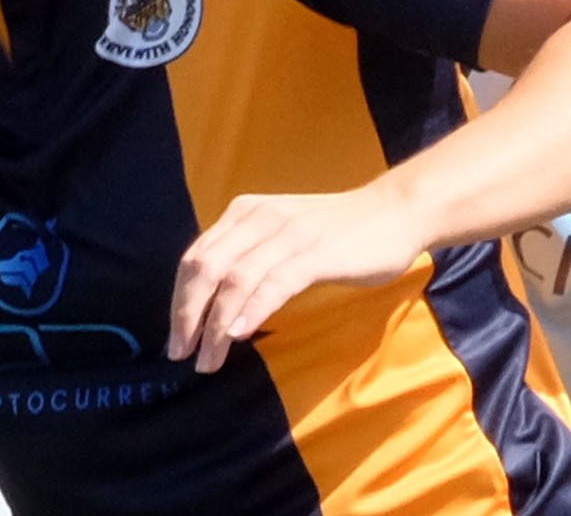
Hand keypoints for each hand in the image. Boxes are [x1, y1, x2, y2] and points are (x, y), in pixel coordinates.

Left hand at [168, 186, 427, 373]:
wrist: (394, 212)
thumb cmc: (338, 230)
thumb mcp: (282, 234)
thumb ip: (249, 256)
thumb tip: (212, 303)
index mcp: (245, 212)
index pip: (196, 257)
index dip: (178, 300)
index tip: (176, 337)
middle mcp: (260, 218)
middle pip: (207, 268)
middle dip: (186, 315)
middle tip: (182, 354)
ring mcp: (289, 234)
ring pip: (236, 280)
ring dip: (214, 325)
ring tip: (209, 359)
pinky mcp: (316, 253)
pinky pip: (274, 283)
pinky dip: (251, 310)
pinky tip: (238, 334)